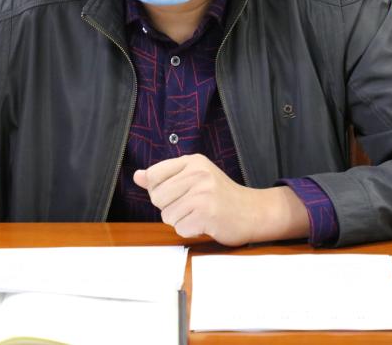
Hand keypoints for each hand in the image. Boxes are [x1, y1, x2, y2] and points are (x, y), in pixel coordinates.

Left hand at [134, 154, 308, 245]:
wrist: (253, 212)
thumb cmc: (221, 196)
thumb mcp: (194, 177)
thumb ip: (164, 177)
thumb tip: (137, 176)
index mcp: (193, 161)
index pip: (153, 175)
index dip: (159, 190)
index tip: (179, 193)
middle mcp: (198, 174)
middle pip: (157, 197)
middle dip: (170, 207)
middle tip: (193, 205)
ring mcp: (203, 193)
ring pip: (167, 215)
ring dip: (181, 221)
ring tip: (200, 214)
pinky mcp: (207, 213)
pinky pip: (180, 228)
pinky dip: (191, 231)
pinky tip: (206, 223)